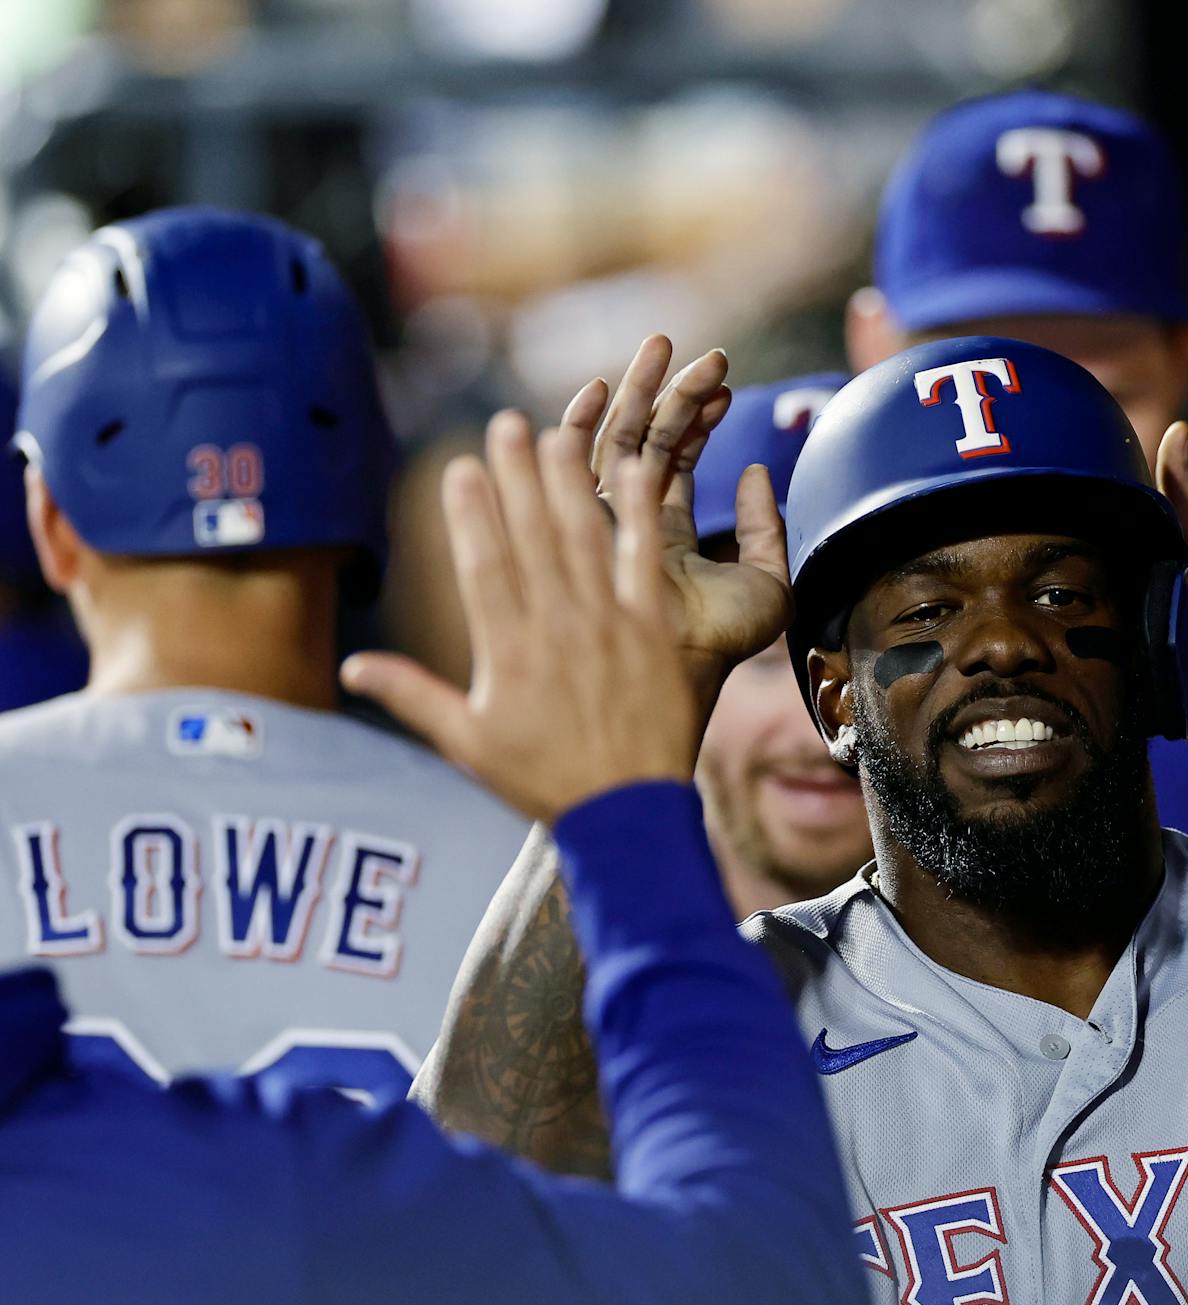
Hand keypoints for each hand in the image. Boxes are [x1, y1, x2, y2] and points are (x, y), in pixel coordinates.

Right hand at [342, 413, 701, 821]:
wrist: (627, 814)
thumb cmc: (545, 783)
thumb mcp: (469, 746)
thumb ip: (413, 696)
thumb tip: (350, 667)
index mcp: (507, 653)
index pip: (482, 567)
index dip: (469, 514)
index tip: (458, 467)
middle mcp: (555, 629)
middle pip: (531, 538)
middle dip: (516, 476)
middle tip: (506, 422)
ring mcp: (607, 626)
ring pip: (583, 539)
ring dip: (569, 482)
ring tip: (559, 432)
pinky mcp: (653, 631)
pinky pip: (644, 562)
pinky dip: (639, 515)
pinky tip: (635, 470)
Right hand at [564, 336, 792, 700]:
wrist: (675, 674)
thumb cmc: (718, 646)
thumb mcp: (765, 585)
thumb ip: (766, 529)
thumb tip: (760, 471)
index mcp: (666, 538)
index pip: (677, 463)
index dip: (697, 420)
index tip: (725, 383)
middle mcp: (630, 525)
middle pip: (646, 443)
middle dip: (669, 390)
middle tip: (696, 347)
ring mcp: (602, 522)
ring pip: (618, 443)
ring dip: (639, 390)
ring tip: (664, 343)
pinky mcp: (580, 522)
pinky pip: (577, 465)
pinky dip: (585, 423)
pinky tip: (601, 386)